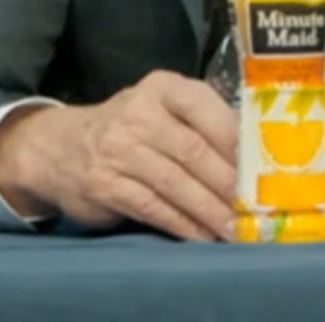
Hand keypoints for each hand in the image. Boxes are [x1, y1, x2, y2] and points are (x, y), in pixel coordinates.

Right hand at [0, 71, 239, 240]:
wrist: (59, 147)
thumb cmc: (131, 131)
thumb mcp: (161, 110)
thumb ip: (202, 125)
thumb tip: (260, 162)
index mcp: (160, 88)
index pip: (204, 107)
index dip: (237, 139)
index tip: (265, 168)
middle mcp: (136, 113)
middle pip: (193, 151)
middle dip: (230, 185)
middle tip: (259, 210)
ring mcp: (116, 148)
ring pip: (175, 183)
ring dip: (211, 212)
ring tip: (237, 231)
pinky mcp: (105, 183)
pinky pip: (153, 207)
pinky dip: (184, 226)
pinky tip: (204, 238)